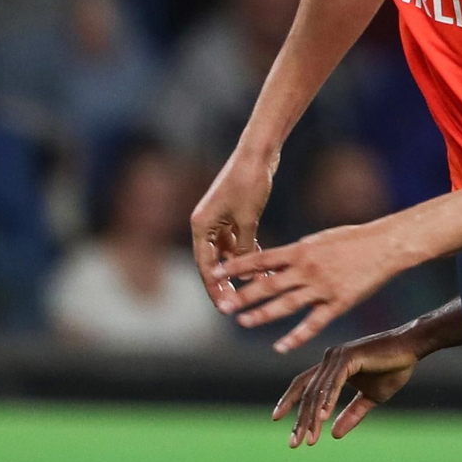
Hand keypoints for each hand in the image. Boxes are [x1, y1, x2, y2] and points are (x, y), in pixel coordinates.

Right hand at [190, 150, 276, 308]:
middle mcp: (205, 224)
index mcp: (200, 226)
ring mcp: (218, 219)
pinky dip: (247, 253)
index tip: (224, 307)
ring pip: (227, 252)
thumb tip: (244, 274)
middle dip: (225, 284)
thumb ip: (244, 247)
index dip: (215, 288)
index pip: (205, 266)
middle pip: (213, 262)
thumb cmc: (250, 182)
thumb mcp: (247, 219)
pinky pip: (237, 241)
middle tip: (235, 306)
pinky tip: (261, 266)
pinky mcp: (232, 214)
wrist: (258, 153)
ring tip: (254, 288)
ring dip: (240, 268)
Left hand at [214, 222, 409, 352]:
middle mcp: (308, 269)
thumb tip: (271, 262)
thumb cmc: (353, 239)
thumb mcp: (320, 239)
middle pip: (268, 284)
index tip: (215, 273)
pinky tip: (280, 346)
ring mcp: (322, 287)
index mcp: (302, 250)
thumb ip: (296, 253)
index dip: (237, 266)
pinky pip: (313, 323)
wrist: (386, 245)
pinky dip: (296, 336)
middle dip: (243, 296)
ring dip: (262, 314)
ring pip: (286, 305)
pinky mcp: (338, 303)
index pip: (261, 259)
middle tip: (222, 306)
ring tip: (242, 322)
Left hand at [272, 329, 421, 446]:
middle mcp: (330, 358)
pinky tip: (325, 417)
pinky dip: (328, 399)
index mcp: (331, 367)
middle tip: (295, 443)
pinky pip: (334, 382)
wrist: (412, 348)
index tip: (277, 420)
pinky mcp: (349, 356)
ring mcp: (338, 356)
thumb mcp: (371, 397)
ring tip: (310, 437)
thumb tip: (334, 434)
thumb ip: (352, 413)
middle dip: (300, 419)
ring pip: (318, 390)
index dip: (289, 401)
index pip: (304, 385)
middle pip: (307, 392)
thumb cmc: (393, 368)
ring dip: (313, 416)